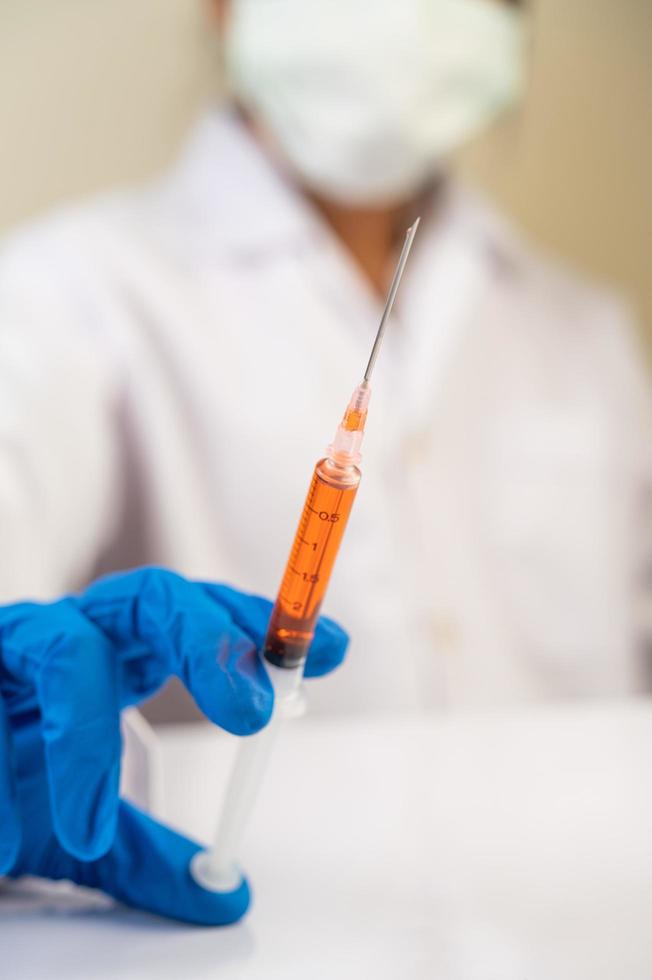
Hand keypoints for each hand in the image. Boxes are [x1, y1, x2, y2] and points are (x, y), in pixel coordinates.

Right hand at [0, 567, 347, 924]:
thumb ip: (150, 856)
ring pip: (69, 648)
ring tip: (90, 828)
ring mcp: (18, 646)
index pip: (202, 617)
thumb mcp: (89, 834)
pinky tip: (9, 841)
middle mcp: (77, 636)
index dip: (262, 626)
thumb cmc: (13, 790)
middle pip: (153, 600)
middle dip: (207, 641)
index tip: (330, 647)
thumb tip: (225, 893)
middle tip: (250, 710)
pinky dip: (7, 777)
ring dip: (87, 738)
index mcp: (121, 655)